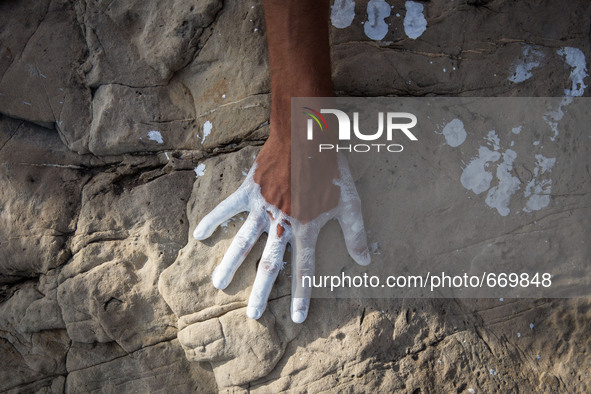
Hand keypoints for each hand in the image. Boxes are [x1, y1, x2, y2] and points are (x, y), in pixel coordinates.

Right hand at [192, 152, 369, 322]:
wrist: (308, 137)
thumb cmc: (331, 170)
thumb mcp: (351, 203)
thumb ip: (356, 234)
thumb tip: (364, 262)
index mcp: (306, 229)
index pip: (304, 270)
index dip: (302, 295)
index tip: (296, 319)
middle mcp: (282, 224)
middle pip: (269, 264)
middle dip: (260, 292)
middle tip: (250, 316)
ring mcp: (262, 208)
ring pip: (243, 243)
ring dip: (230, 265)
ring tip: (217, 285)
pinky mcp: (249, 192)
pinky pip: (226, 208)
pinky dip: (212, 220)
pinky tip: (199, 234)